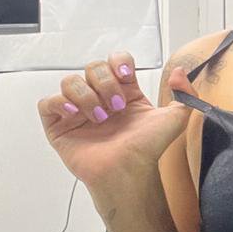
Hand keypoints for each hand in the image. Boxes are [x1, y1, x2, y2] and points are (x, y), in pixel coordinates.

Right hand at [37, 53, 199, 192]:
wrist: (129, 170)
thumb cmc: (148, 148)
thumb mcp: (175, 118)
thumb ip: (184, 94)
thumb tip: (179, 72)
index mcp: (124, 91)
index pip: (115, 60)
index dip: (118, 62)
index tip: (126, 75)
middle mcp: (100, 97)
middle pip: (92, 67)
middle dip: (105, 84)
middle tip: (117, 108)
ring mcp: (78, 111)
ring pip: (69, 81)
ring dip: (85, 96)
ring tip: (99, 118)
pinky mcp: (59, 126)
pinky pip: (47, 102)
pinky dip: (59, 103)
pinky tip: (76, 116)